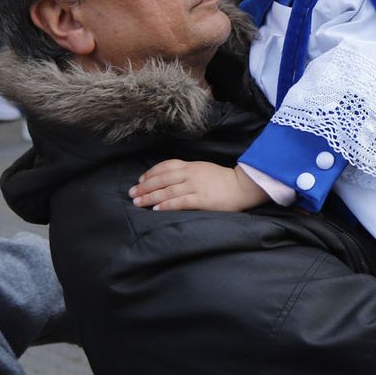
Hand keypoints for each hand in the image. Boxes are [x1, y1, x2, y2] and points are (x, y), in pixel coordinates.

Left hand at [129, 160, 268, 211]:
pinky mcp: (202, 199)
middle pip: (162, 179)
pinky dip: (166, 205)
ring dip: (150, 196)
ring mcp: (196, 186)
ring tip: (138, 202)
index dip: (151, 173)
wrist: (243, 186)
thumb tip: (171, 180)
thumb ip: (188, 173)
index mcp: (191, 166)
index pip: (165, 166)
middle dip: (145, 186)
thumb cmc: (224, 180)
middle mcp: (190, 174)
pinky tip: (156, 209)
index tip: (140, 181)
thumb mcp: (204, 170)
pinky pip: (180, 202)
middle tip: (132, 193)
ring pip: (167, 190)